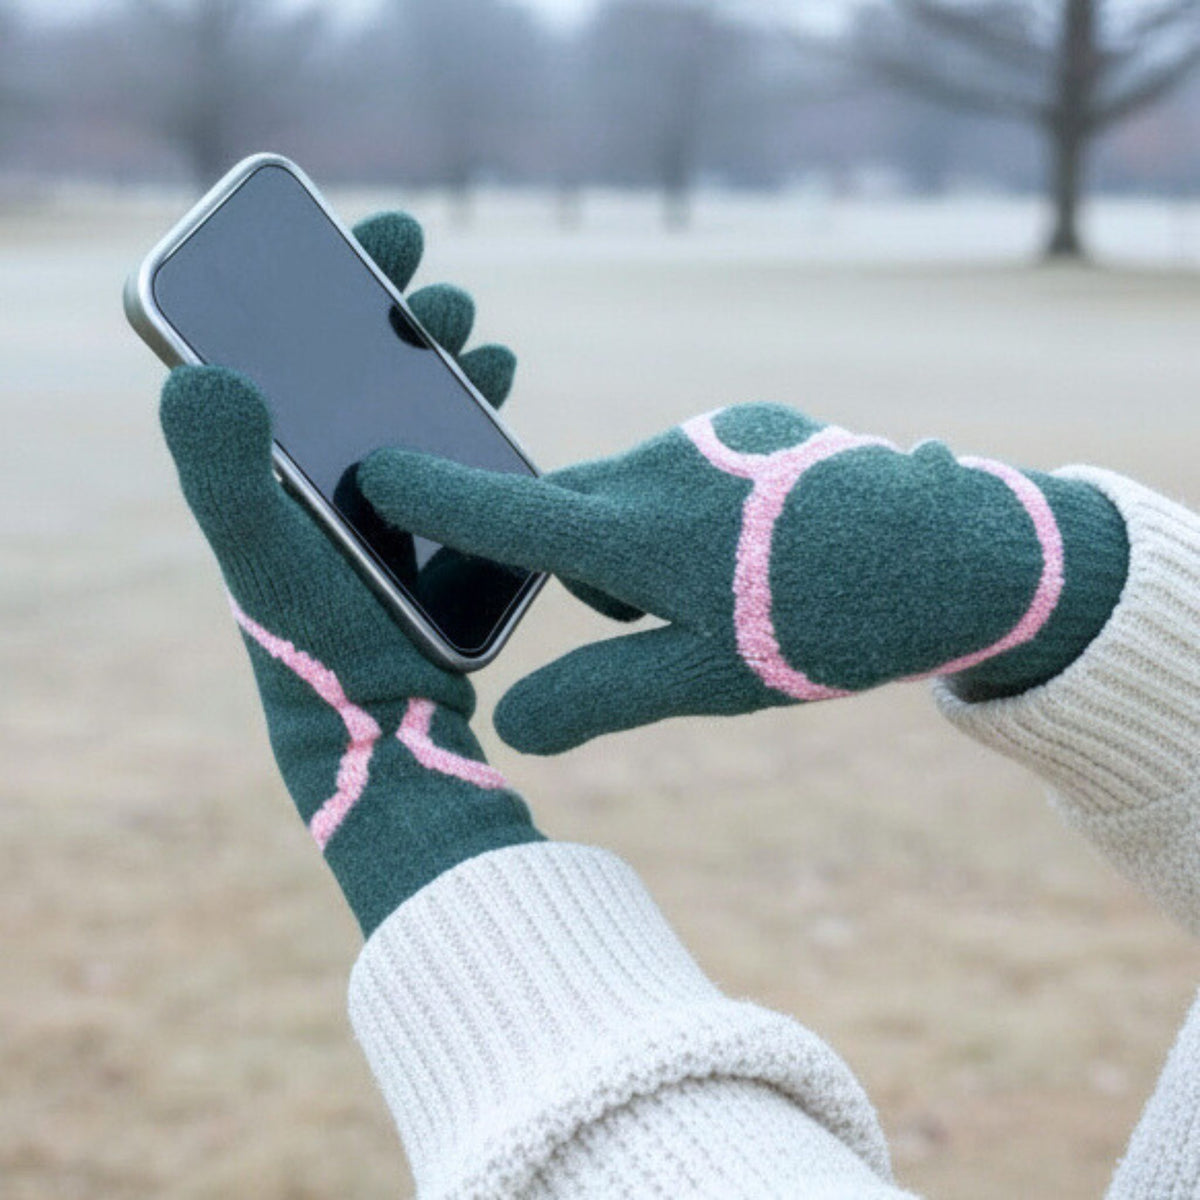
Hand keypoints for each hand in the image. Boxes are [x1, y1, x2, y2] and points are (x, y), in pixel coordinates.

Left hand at [160, 212, 539, 934]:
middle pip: (344, 360)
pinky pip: (444, 446)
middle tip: (428, 274)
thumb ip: (225, 470)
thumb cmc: (314, 642)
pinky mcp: (420, 527)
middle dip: (391, 304)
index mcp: (263, 461)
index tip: (367, 229)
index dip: (315, 272)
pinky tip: (495, 386)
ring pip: (400, 399)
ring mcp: (369, 500)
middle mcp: (311, 472)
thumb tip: (198, 371)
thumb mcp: (263, 556)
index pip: (275, 339)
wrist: (384, 726)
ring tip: (471, 332)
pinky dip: (467, 405)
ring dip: (434, 352)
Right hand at [358, 403, 1126, 753]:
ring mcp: (707, 436)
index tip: (373, 470)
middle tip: (656, 616)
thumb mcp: (704, 681)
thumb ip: (597, 697)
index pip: (501, 512)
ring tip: (734, 588)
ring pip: (631, 493)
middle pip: (568, 511)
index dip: (430, 494)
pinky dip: (697, 512)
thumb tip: (507, 725)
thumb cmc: (822, 625)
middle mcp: (655, 466)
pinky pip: (687, 470)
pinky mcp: (752, 426)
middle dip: (584, 563)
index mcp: (630, 532)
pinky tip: (768, 549)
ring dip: (648, 543)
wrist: (954, 552)